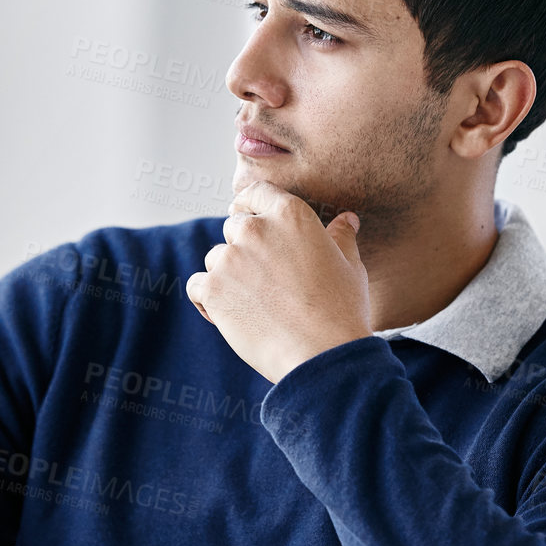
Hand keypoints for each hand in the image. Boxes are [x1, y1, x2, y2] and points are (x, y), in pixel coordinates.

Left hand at [185, 180, 372, 382]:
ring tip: (252, 303)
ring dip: (226, 275)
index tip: (247, 216)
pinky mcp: (213, 289)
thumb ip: (340, 238)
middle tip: (262, 278)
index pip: (255, 192)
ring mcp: (230, 258)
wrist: (322, 353)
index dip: (249, 205)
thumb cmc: (341, 310)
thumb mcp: (349, 266)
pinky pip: (197, 286)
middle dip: (243, 248)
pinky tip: (227, 315)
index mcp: (290, 215)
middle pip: (233, 227)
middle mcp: (255, 229)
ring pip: (215, 258)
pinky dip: (207, 299)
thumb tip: (346, 219)